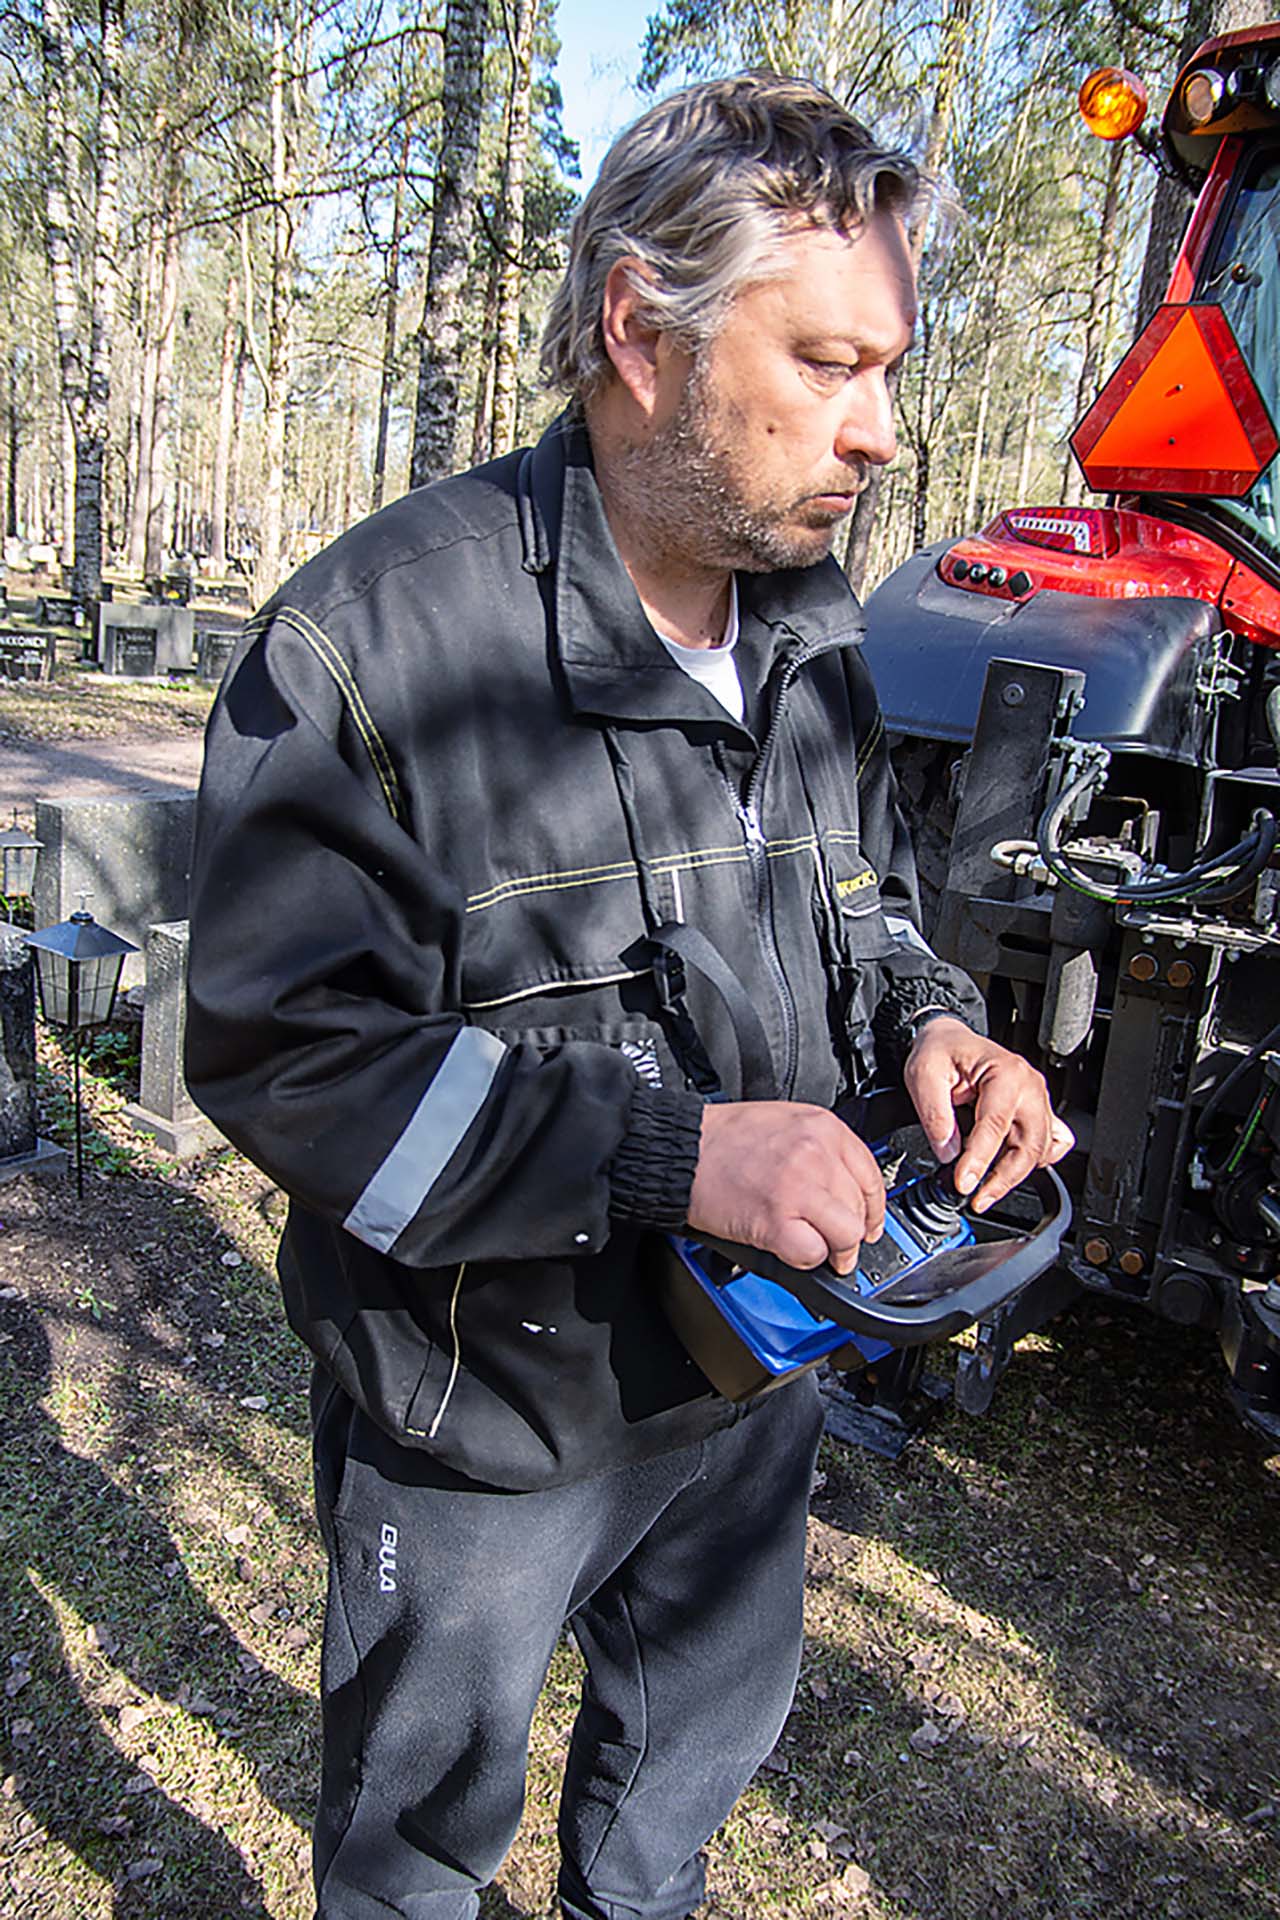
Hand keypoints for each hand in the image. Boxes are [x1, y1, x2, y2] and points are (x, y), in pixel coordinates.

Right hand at [687, 1101, 884, 1275]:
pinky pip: (813, 1254)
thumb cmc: (723, 1137)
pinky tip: (792, 1251)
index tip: (868, 1224)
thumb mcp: (786, 1122)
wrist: (682, 1149)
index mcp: (823, 1128)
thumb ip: (820, 1149)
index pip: (872, 1176)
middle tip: (837, 1244)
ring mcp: (798, 1187)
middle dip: (852, 1234)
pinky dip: (806, 1261)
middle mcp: (816, 1154)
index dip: (873, 1209)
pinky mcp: (775, 1220)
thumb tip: (844, 1186)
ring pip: (847, 1235)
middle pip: (861, 1209)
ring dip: (836, 1252)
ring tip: (821, 1254)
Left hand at [904, 1016, 1073, 1212]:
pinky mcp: (1037, 1111)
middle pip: (1030, 1144)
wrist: (949, 1039)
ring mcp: (1038, 1099)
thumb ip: (935, 1115)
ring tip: (985, 1190)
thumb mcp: (923, 1075)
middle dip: (1004, 1178)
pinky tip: (1009, 1168)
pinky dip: (1035, 1161)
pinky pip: (1051, 1143)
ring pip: (1040, 1150)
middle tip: (978, 1198)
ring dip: (1015, 1175)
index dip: (979, 1161)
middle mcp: (1030, 1086)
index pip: (996, 1126)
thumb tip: (948, 1154)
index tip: (964, 1184)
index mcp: (1006, 1072)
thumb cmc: (940, 1051)